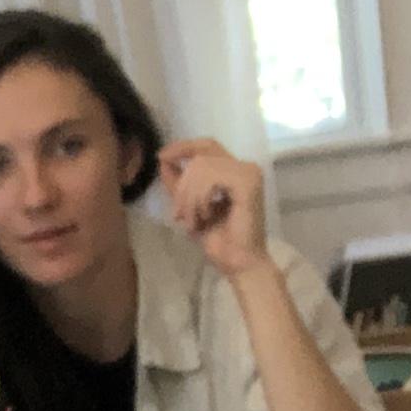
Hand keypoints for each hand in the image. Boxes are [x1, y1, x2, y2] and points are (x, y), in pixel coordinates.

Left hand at [157, 139, 269, 278]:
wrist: (238, 263)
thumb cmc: (220, 241)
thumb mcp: (190, 207)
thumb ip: (179, 183)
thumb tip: (163, 159)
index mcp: (234, 170)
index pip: (206, 146)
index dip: (183, 147)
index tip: (161, 157)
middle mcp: (245, 167)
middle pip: (200, 156)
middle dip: (182, 185)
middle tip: (179, 215)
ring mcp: (249, 173)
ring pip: (202, 166)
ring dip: (189, 197)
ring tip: (193, 222)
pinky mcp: (248, 182)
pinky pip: (211, 178)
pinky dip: (200, 198)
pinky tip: (206, 216)